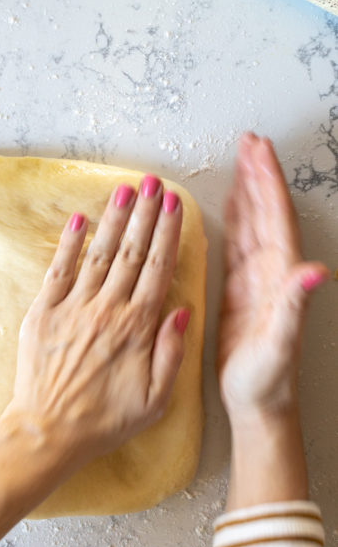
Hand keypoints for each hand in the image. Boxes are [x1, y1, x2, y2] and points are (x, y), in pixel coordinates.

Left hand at [3, 175, 189, 470]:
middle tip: (152, 183)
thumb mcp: (155, 400)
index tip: (174, 205)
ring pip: (98, 254)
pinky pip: (59, 269)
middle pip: (131, 252)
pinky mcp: (44, 311)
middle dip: (144, 214)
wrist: (48, 432)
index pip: (158, 269)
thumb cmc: (104, 421)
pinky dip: (69, 243)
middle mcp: (107, 310)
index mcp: (137, 328)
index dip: (167, 233)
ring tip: (124, 190)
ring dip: (113, 219)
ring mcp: (73, 307)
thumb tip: (181, 310)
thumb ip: (172, 353)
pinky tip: (79, 219)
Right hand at [218, 133, 328, 422]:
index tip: (258, 151)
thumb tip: (315, 270)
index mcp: (280, 276)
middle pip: (265, 211)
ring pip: (252, 222)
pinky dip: (234, 218)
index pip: (274, 218)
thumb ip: (295, 305)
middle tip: (249, 142)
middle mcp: (272, 272)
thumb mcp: (280, 344)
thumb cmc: (267, 379)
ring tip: (241, 160)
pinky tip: (229, 204)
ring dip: (247, 190)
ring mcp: (256, 279)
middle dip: (258, 175)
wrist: (258, 404)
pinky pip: (236, 243)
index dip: (267, 182)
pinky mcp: (239, 290)